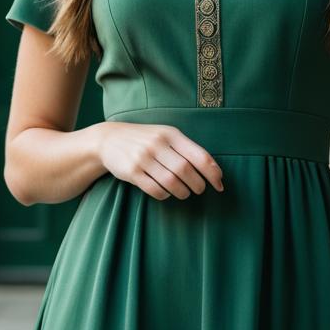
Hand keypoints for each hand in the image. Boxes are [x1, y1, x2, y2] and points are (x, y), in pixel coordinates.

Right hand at [96, 122, 223, 199]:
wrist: (109, 139)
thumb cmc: (145, 139)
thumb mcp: (165, 135)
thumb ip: (187, 149)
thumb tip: (214, 170)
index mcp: (170, 134)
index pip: (199, 156)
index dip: (213, 172)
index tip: (219, 184)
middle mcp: (157, 144)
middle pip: (186, 171)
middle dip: (198, 185)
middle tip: (199, 190)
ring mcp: (143, 158)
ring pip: (171, 182)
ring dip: (182, 192)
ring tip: (184, 193)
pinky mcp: (131, 172)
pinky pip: (154, 190)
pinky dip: (164, 195)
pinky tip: (166, 193)